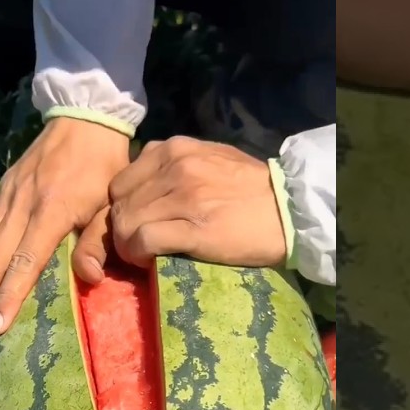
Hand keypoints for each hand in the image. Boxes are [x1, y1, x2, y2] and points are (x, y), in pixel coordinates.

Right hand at [0, 117, 128, 337]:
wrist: (84, 119)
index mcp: (51, 211)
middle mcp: (21, 205)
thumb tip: (89, 279)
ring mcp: (7, 197)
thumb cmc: (104, 167)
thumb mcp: (112, 204)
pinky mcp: (2, 191)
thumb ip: (99, 241)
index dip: (8, 295)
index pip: (24, 262)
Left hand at [85, 136, 284, 268]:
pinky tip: (149, 261)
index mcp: (174, 148)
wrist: (290, 210)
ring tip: (144, 255)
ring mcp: (183, 196)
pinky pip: (142, 239)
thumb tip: (144, 188)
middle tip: (139, 244)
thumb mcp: (209, 159)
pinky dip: (138, 253)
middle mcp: (174, 166)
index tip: (137, 223)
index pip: (122, 180)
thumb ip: (175, 166)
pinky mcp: (193, 227)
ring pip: (125, 222)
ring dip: (128, 245)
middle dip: (122, 228)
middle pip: (119, 204)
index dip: (123, 207)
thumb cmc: (251, 190)